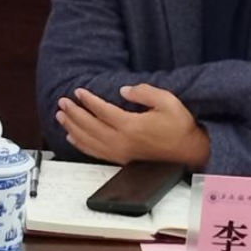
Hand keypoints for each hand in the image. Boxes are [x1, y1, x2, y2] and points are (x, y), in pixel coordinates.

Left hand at [56, 85, 210, 169]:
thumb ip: (144, 92)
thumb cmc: (180, 124)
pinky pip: (95, 152)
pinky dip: (81, 145)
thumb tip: (123, 90)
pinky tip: (72, 138)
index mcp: (131, 126)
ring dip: (73, 128)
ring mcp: (120, 153)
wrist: (189, 151)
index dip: (88, 100)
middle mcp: (122, 141)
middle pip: (90, 127)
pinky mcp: (122, 160)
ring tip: (61, 116)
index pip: (102, 111)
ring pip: (89, 141)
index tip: (78, 91)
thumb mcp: (167, 101)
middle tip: (62, 102)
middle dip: (74, 113)